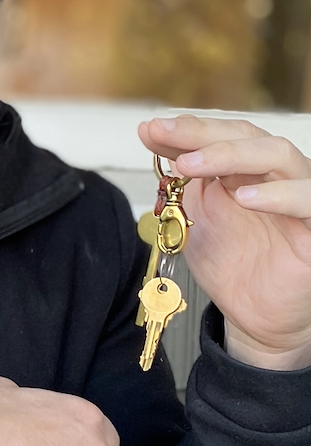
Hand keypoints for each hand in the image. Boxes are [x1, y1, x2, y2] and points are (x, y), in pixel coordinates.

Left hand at [138, 116, 310, 369]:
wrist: (254, 316)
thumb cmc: (230, 263)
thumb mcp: (194, 217)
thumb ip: (181, 180)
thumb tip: (152, 135)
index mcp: (248, 169)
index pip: (223, 134)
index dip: (187, 129)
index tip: (149, 129)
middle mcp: (278, 176)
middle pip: (249, 136)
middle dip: (201, 134)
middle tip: (163, 136)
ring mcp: (302, 200)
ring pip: (282, 157)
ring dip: (233, 154)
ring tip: (191, 164)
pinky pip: (310, 203)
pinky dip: (280, 195)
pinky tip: (245, 197)